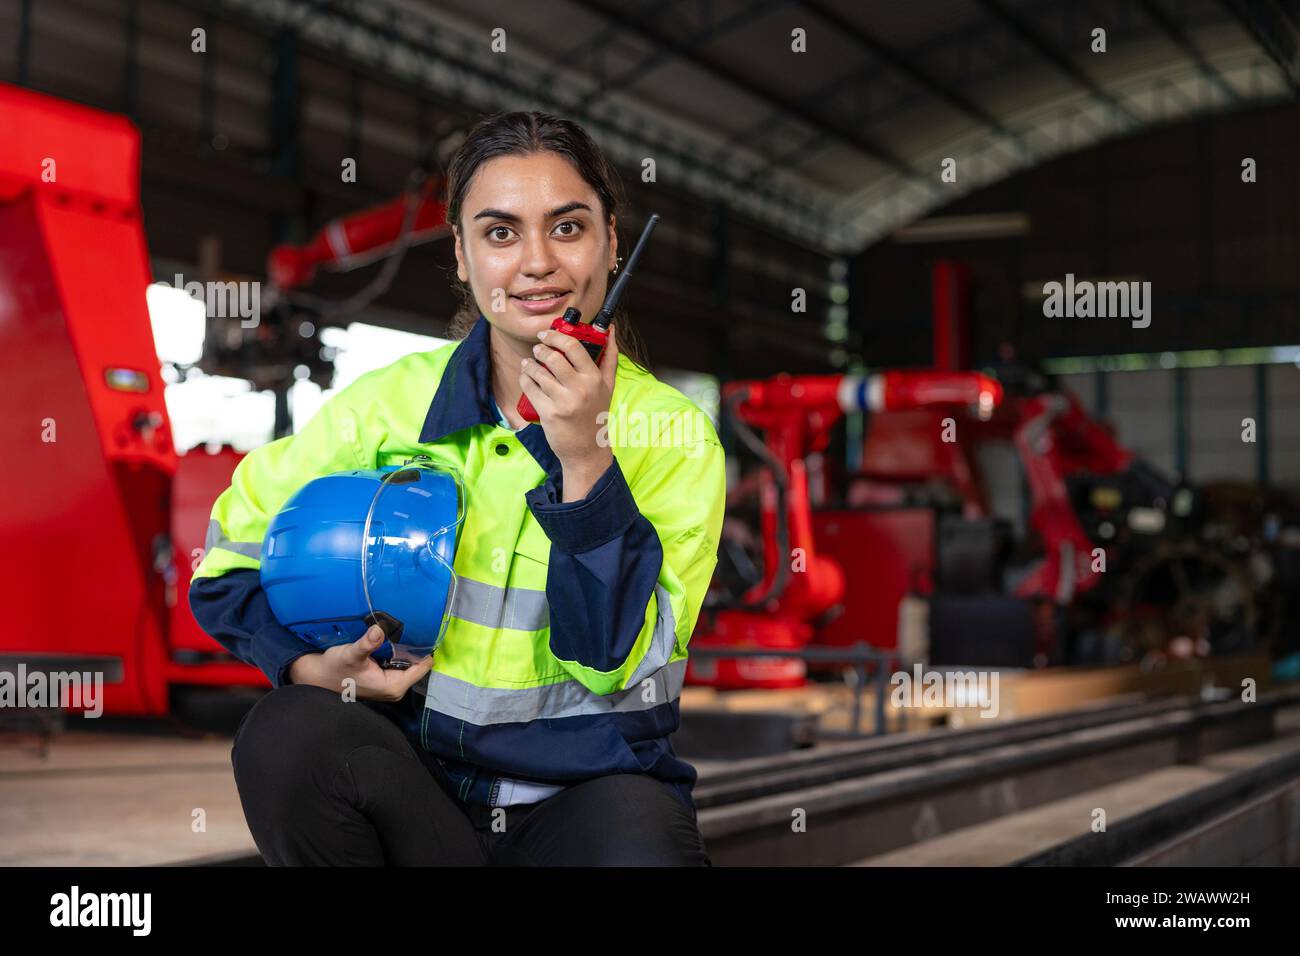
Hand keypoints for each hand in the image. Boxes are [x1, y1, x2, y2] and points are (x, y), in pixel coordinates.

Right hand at [287, 625, 432, 700]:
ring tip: (403, 627)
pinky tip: (392, 637)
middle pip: (418, 663)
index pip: (423, 666)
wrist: (318, 675)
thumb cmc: (334, 668)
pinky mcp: (384, 678)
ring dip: (405, 647)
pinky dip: (397, 650)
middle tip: (412, 624)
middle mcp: (396, 688)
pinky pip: (399, 661)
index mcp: (394, 686)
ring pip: (408, 661)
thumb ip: (367, 643)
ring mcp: (390, 684)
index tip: (423, 629)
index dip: (425, 648)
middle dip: (415, 646)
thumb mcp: (350, 654)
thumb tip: (378, 629)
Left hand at [520, 323, 617, 497]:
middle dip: (541, 349)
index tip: (547, 333)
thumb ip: (610, 357)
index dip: (557, 336)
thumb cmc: (596, 415)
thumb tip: (610, 329)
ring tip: (529, 363)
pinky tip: (526, 376)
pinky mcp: (549, 413)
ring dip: (530, 364)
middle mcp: (581, 389)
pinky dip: (525, 379)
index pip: (574, 347)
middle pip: (554, 357)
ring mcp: (564, 402)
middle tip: (538, 348)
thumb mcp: (608, 386)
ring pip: (539, 372)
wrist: (586, 450)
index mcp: (595, 379)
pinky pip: (530, 388)